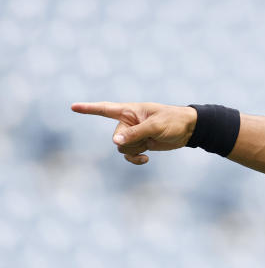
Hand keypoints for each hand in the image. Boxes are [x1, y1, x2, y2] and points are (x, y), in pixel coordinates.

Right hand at [71, 102, 197, 164]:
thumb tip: (116, 142)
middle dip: (130, 142)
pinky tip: (146, 159)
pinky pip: (129, 154)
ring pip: (122, 148)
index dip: (89, 109)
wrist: (188, 130)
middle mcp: (128, 122)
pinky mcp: (140, 144)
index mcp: (129, 111)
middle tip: (147, 138)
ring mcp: (133, 134)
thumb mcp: (155, 126)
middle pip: (116, 138)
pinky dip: (135, 158)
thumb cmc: (173, 121)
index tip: (73, 107)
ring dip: (135, 150)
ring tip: (150, 143)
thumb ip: (135, 133)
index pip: (105, 109)